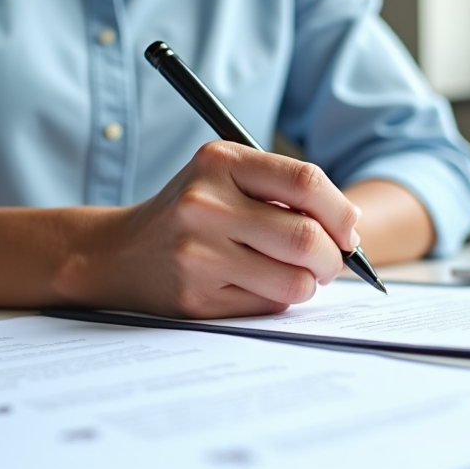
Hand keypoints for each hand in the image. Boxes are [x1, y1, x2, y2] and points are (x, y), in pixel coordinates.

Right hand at [76, 141, 360, 317]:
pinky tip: (257, 286)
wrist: (119, 252)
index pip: (306, 182)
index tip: (348, 231)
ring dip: (309, 284)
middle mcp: (204, 204)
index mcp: (220, 162)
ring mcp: (197, 254)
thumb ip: (283, 189)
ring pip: (294, 281)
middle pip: (305, 237)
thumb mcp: (226, 177)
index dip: (340, 212)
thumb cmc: (190, 212)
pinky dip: (277, 300)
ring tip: (296, 276)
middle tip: (330, 263)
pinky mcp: (195, 298)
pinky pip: (267, 306)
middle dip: (332, 258)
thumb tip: (350, 227)